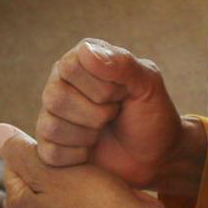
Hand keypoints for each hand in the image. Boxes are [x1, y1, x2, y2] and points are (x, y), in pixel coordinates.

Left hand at [0, 125, 154, 207]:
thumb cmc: (91, 198)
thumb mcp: (50, 168)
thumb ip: (19, 151)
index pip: (16, 162)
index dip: (41, 148)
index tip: (64, 150)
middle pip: (36, 174)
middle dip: (55, 162)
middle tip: (78, 159)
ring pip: (57, 185)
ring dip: (71, 173)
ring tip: (90, 171)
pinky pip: (74, 200)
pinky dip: (84, 189)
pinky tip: (99, 186)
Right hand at [35, 40, 187, 187]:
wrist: (157, 156)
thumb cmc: (152, 115)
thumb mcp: (148, 84)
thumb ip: (122, 64)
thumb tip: (86, 51)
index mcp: (82, 59)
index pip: (70, 68)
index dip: (101, 88)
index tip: (122, 94)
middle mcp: (60, 82)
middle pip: (55, 97)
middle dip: (96, 114)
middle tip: (114, 114)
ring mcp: (52, 114)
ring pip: (51, 126)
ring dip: (87, 135)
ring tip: (104, 131)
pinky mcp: (50, 145)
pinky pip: (51, 153)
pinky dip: (78, 156)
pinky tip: (92, 150)